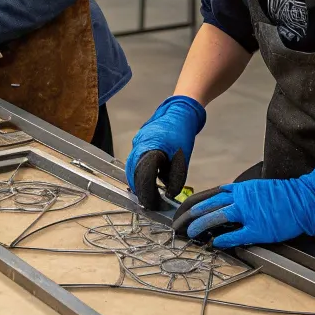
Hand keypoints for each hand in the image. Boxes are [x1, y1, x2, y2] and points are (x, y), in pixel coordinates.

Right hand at [125, 95, 206, 209]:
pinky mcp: (139, 141)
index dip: (146, 192)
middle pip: (132, 172)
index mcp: (149, 148)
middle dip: (139, 189)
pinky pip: (135, 159)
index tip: (152, 204)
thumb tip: (170, 193)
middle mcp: (139, 145)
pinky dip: (139, 171)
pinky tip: (148, 179)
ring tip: (147, 194)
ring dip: (138, 180)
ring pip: (132, 166)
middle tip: (147, 202)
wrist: (180, 110)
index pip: (142, 176)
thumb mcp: (182, 157)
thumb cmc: (181, 132)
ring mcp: (137, 141)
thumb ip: (175, 177)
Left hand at [171, 167, 314, 248]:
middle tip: (179, 226)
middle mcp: (239, 198)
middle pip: (207, 205)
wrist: (302, 200)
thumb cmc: (280, 195)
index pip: (207, 195)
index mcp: (238, 189)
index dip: (192, 205)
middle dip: (190, 216)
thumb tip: (221, 205)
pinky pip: (235, 235)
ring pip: (216, 217)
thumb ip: (237, 195)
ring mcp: (248, 213)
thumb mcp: (255, 188)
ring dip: (200, 226)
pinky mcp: (257, 228)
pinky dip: (223, 239)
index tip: (181, 212)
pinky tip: (214, 243)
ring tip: (190, 234)